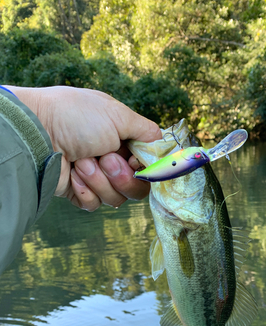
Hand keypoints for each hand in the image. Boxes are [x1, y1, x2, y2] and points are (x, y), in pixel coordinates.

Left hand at [7, 86, 161, 210]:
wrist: (37, 134)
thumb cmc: (76, 117)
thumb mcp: (118, 115)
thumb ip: (147, 131)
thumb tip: (163, 143)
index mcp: (123, 141)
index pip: (148, 166)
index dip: (146, 168)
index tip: (135, 160)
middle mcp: (112, 160)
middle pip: (137, 188)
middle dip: (122, 176)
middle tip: (106, 159)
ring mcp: (96, 179)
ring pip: (116, 198)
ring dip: (100, 180)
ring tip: (82, 161)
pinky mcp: (79, 194)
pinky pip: (94, 205)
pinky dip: (85, 190)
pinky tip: (73, 174)